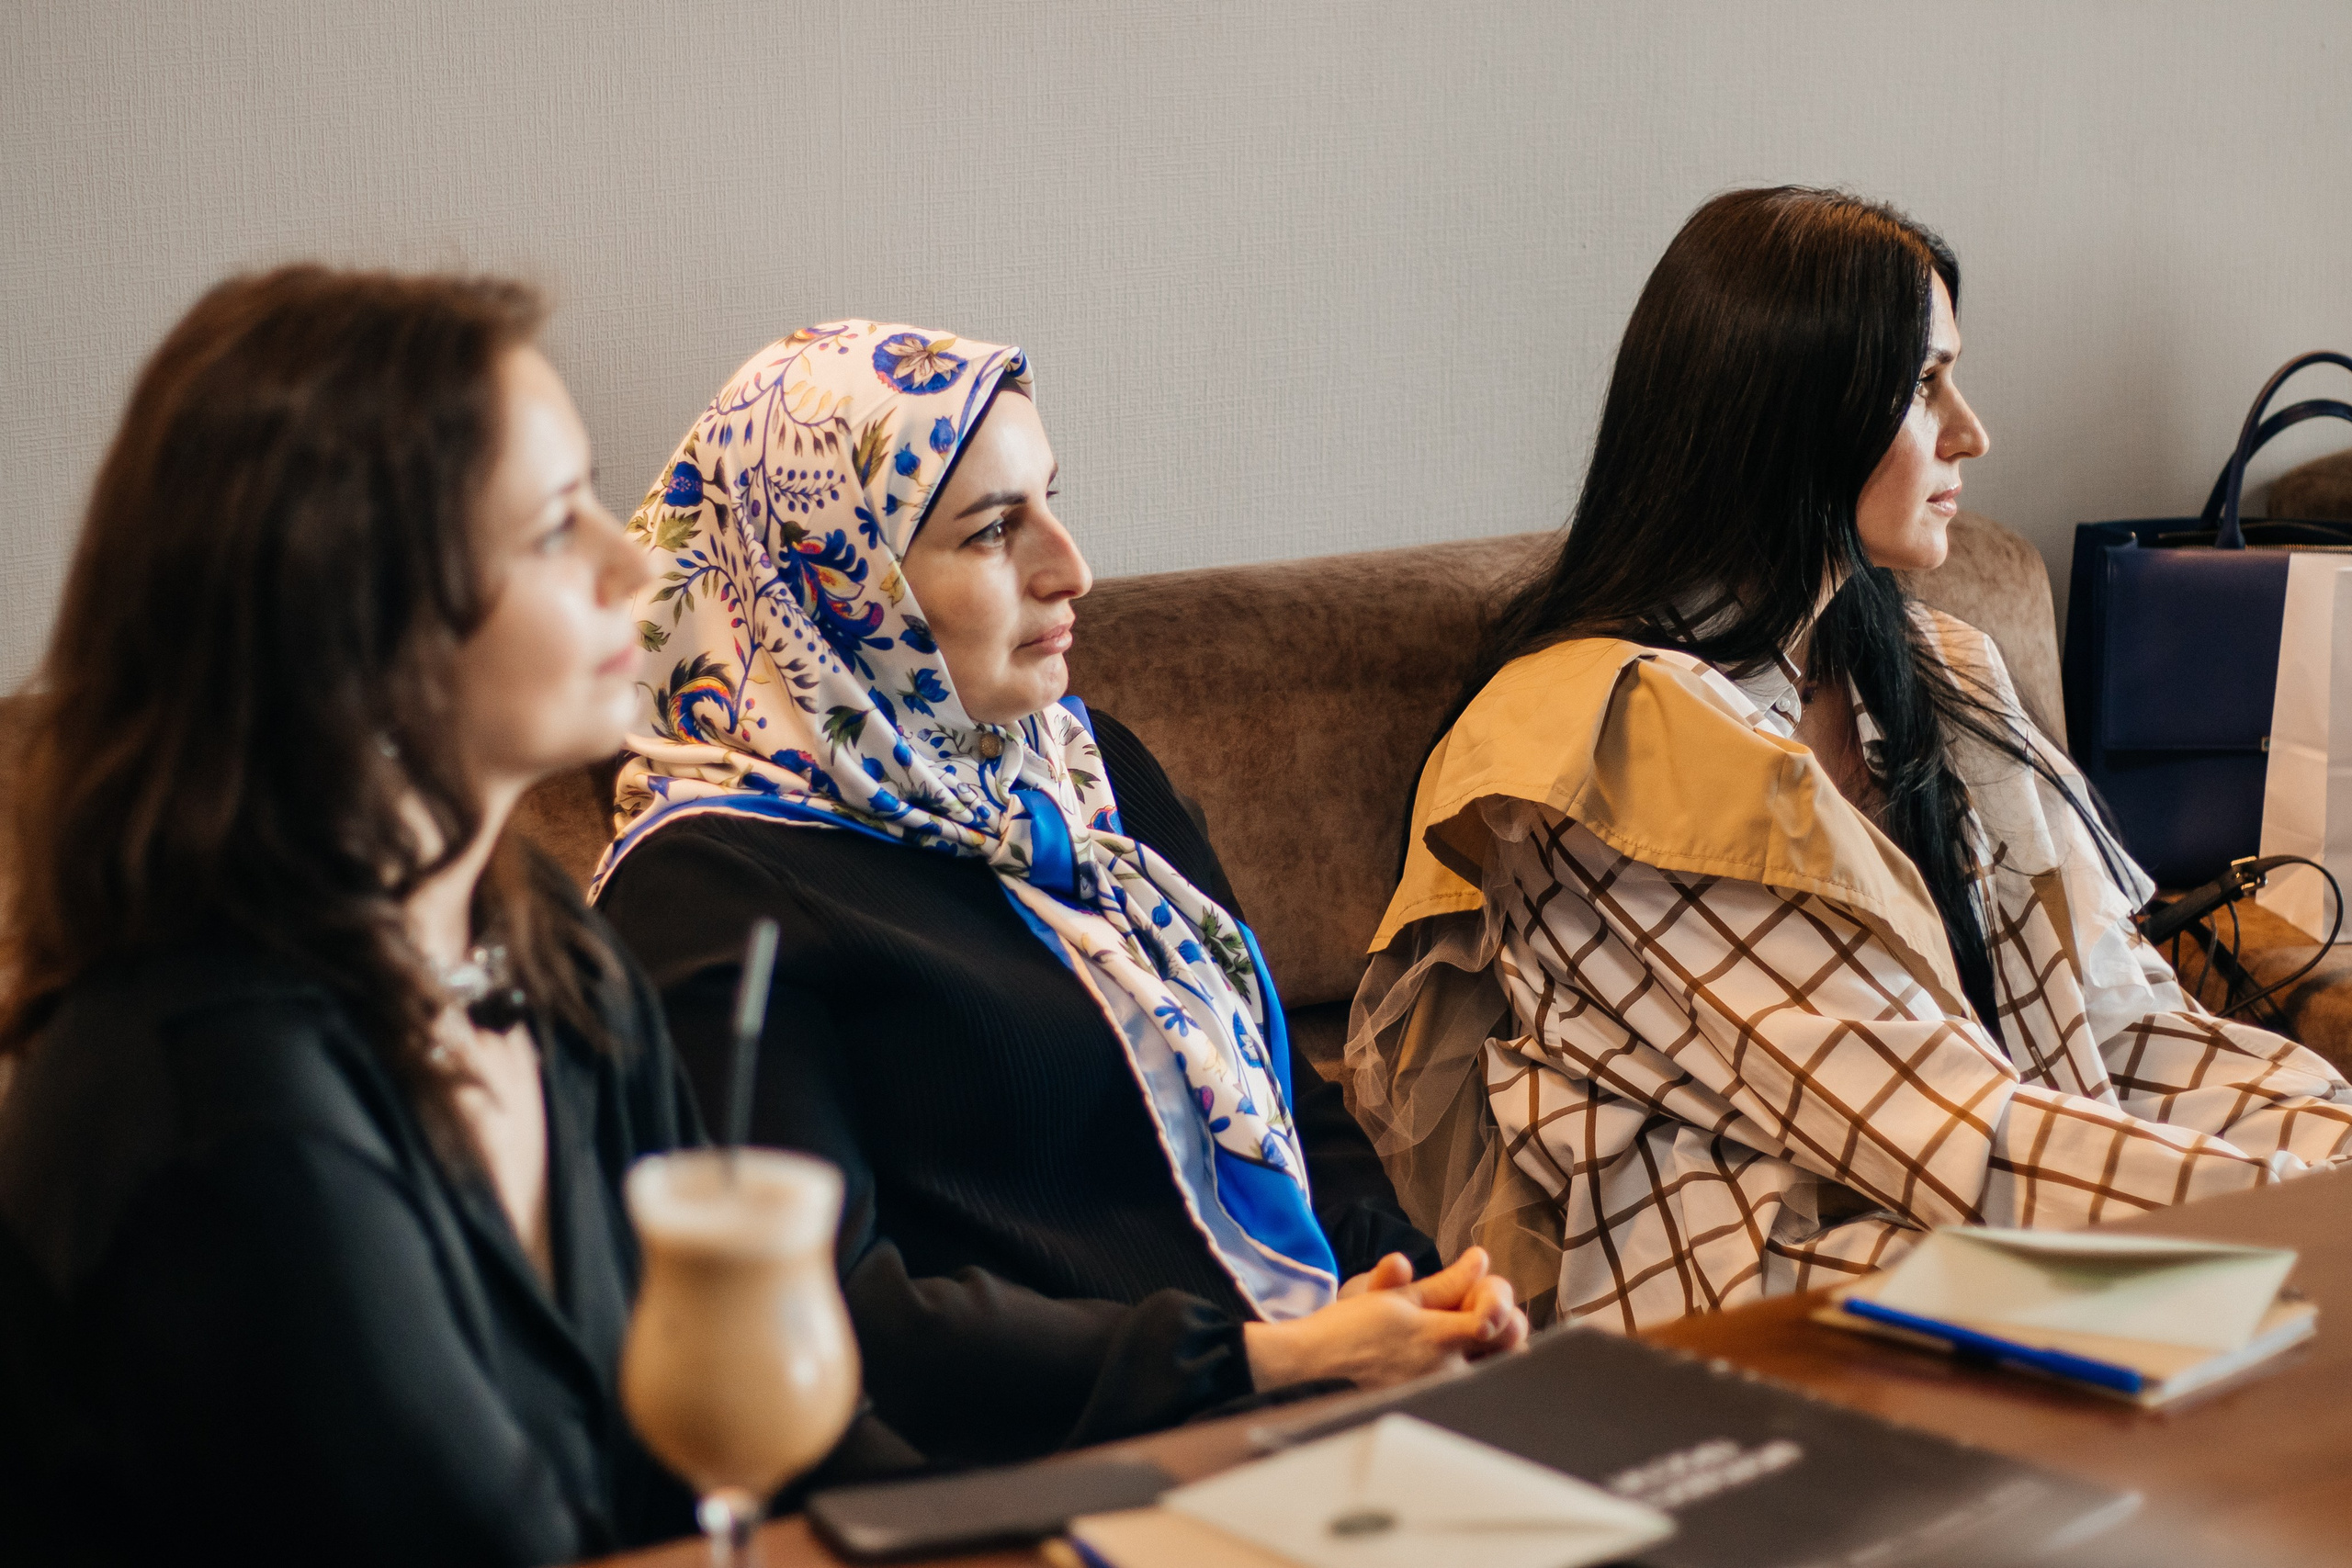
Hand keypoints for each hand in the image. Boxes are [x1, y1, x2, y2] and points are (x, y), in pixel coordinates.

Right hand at [1247, 1247, 1529, 1391]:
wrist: (1312, 1371)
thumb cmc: (1348, 1331)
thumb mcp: (1396, 1298)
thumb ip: (1446, 1283)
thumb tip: (1480, 1260)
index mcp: (1439, 1339)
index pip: (1498, 1321)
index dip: (1499, 1301)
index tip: (1479, 1289)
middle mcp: (1447, 1374)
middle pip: (1511, 1352)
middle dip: (1505, 1326)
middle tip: (1481, 1313)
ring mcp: (1441, 1396)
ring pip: (1496, 1372)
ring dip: (1494, 1348)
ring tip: (1469, 1333)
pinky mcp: (1432, 1409)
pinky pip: (1471, 1389)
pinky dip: (1474, 1368)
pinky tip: (1455, 1356)